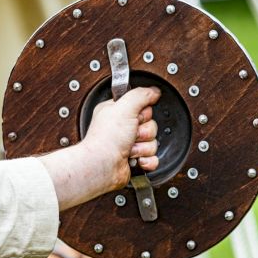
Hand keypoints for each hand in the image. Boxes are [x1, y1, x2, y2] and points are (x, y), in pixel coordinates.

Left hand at [40, 87, 160, 209]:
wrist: (103, 166)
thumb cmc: (106, 139)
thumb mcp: (124, 107)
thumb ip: (141, 95)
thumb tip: (154, 91)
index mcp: (118, 112)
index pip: (143, 107)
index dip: (143, 114)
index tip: (136, 117)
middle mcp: (123, 128)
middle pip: (151, 126)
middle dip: (144, 132)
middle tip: (132, 134)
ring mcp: (129, 145)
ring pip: (153, 142)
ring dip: (143, 147)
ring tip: (130, 148)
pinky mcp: (135, 160)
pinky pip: (153, 158)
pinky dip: (147, 160)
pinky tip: (136, 159)